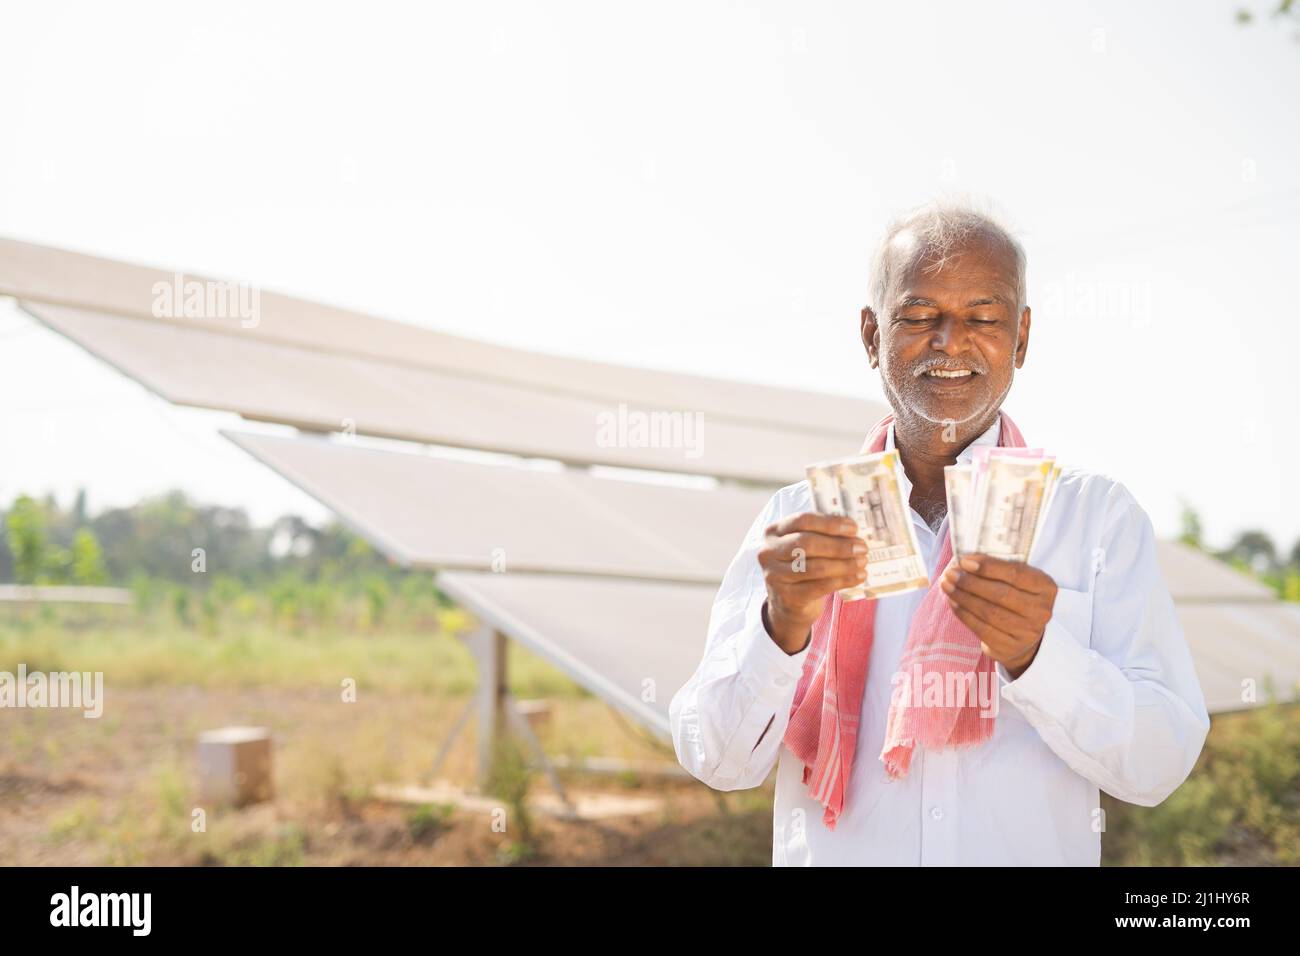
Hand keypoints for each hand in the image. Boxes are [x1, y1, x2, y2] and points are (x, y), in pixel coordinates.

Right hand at [758, 513, 867, 653]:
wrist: (788, 602)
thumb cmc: (802, 566)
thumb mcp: (804, 547)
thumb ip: (821, 535)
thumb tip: (854, 532)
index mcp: (774, 531)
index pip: (802, 520)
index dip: (830, 523)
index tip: (854, 528)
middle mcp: (768, 552)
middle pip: (807, 543)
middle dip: (839, 545)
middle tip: (862, 548)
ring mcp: (775, 575)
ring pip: (815, 567)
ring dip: (844, 564)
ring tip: (862, 562)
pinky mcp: (787, 596)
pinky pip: (820, 587)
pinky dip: (843, 581)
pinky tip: (858, 577)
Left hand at [939, 555, 1057, 678]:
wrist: (1024, 636)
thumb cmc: (1017, 598)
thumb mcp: (1019, 581)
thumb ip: (1000, 569)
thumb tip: (965, 561)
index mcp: (1046, 587)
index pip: (1015, 574)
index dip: (988, 567)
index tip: (965, 561)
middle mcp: (1041, 610)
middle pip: (1000, 594)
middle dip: (970, 582)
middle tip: (949, 574)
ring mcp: (1027, 632)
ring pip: (989, 612)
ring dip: (963, 597)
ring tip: (946, 586)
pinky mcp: (1010, 646)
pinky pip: (981, 628)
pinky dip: (963, 613)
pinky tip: (952, 602)